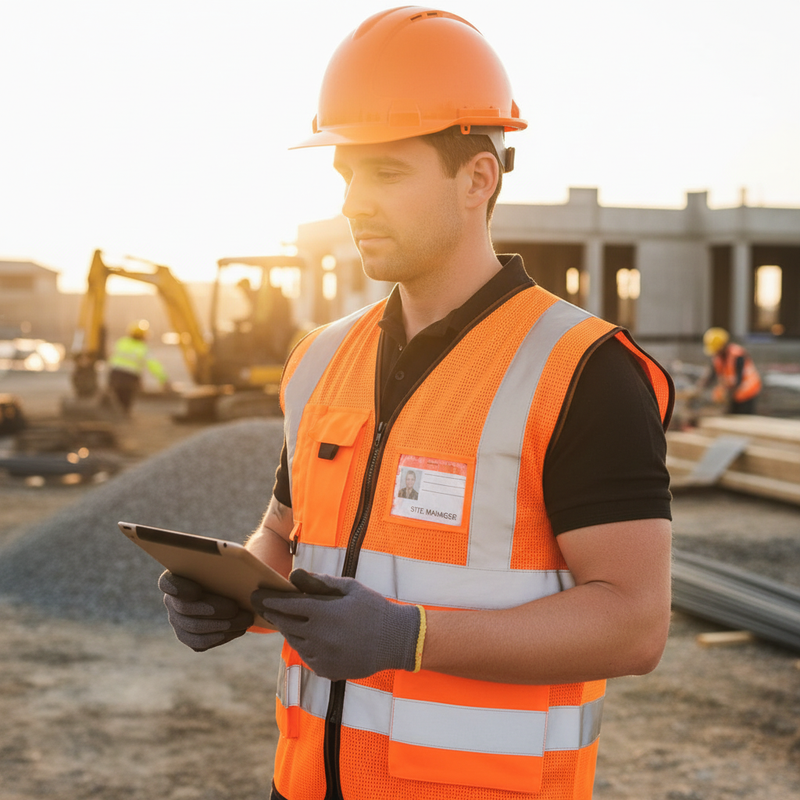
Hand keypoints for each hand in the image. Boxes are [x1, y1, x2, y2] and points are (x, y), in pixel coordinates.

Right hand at [159, 570, 252, 651]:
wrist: (230, 587)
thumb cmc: (228, 568)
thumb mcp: (228, 561)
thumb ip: (226, 561)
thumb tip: (238, 565)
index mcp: (176, 576)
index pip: (167, 583)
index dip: (179, 589)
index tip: (197, 592)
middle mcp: (172, 600)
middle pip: (184, 609)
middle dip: (212, 610)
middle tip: (234, 608)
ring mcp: (177, 621)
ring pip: (194, 629)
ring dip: (222, 626)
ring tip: (245, 620)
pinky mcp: (188, 636)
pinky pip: (200, 643)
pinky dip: (222, 637)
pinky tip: (238, 629)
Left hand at [251, 569, 419, 680]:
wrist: (396, 640)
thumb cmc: (373, 608)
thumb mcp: (349, 588)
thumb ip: (320, 582)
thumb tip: (295, 574)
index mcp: (324, 613)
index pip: (288, 605)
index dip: (271, 600)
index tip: (257, 595)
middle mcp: (319, 636)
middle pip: (286, 624)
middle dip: (272, 614)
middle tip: (261, 607)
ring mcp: (323, 656)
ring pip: (294, 642)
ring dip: (287, 630)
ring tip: (283, 620)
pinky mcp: (328, 671)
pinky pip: (307, 657)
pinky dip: (304, 647)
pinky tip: (306, 637)